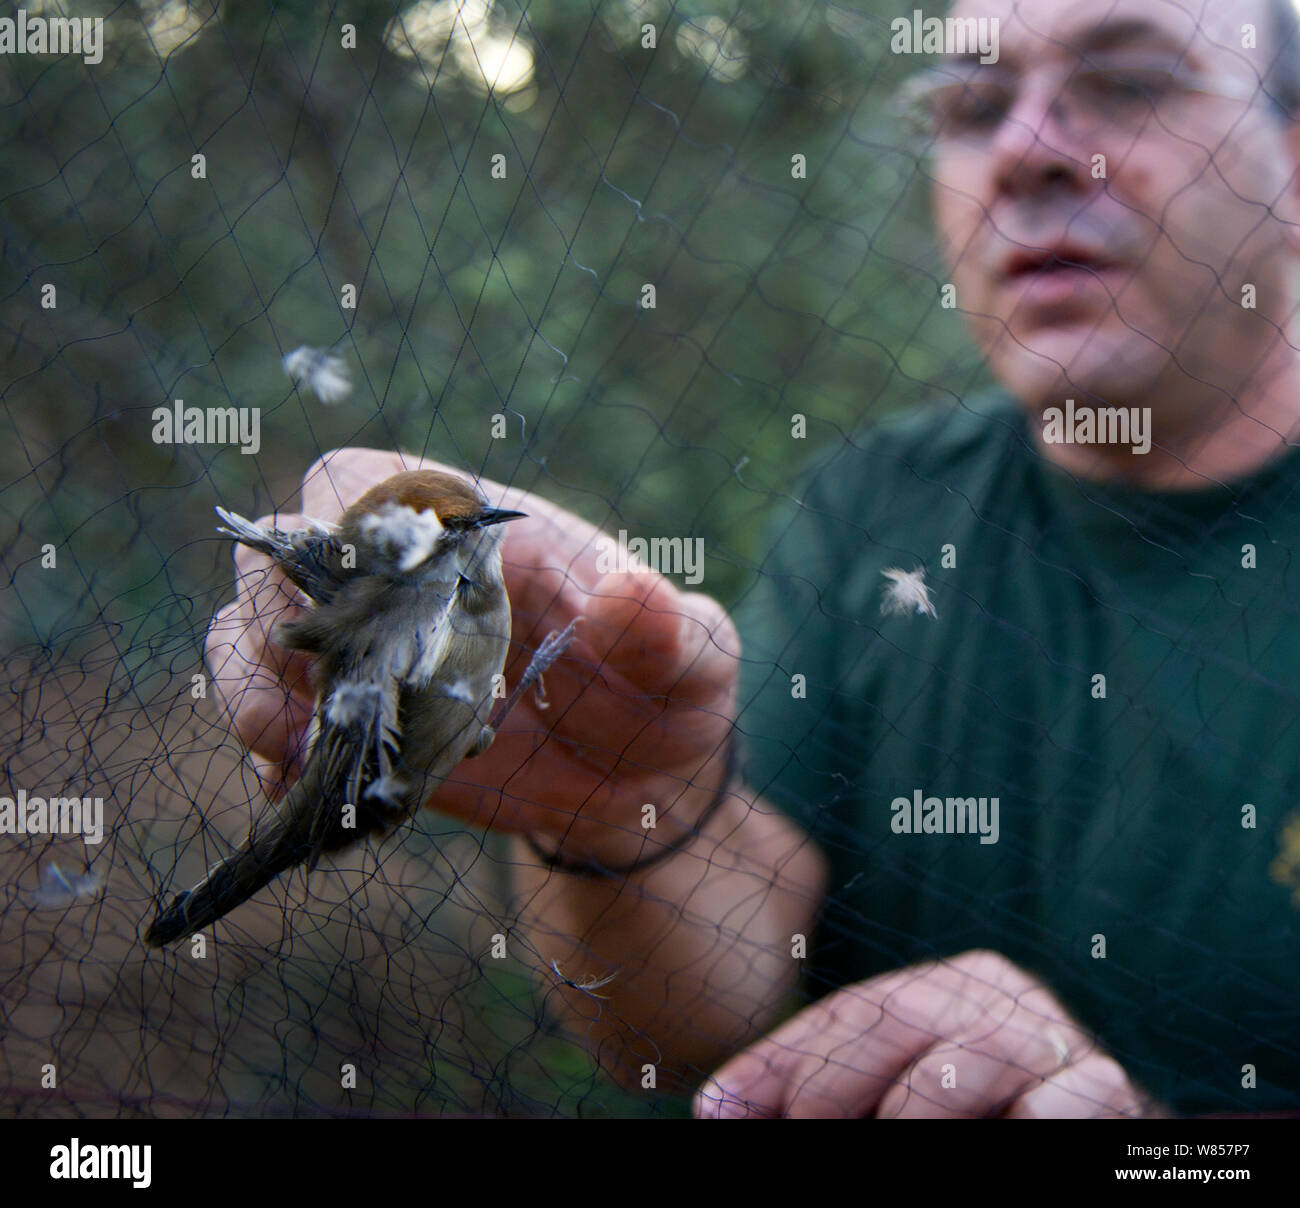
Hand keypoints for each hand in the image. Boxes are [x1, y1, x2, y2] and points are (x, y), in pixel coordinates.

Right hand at [204, 447, 737, 862]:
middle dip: (277, 611)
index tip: (365, 589)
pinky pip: (273, 722)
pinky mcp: (359, 724)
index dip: (344, 521)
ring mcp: (372, 656)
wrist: (636, 785)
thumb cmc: (666, 696)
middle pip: (282, 553)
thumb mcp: (694, 660)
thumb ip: (669, 627)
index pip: (372, 482)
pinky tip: (304, 788)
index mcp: (478, 535)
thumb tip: (629, 592)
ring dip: (255, 686)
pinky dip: (271, 754)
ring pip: (252, 636)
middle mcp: (406, 584)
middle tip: (319, 679)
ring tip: (296, 743)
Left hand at [693, 949, 1155, 1117]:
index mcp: (947, 987)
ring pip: (965, 1064)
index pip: (848, 1013)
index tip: (719, 1108)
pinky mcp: (1106, 1089)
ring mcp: (1052, 1038)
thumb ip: (833, 1094)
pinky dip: (1024, 1124)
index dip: (779, 1060)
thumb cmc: (985, 1123)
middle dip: (828, 1083)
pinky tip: (1000, 1137)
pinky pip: (1061, 1100)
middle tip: (796, 1136)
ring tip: (881, 1154)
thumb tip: (720, 1108)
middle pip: (896, 1021)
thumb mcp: (901, 1097)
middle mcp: (999, 997)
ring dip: (909, 1117)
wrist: (1095, 1134)